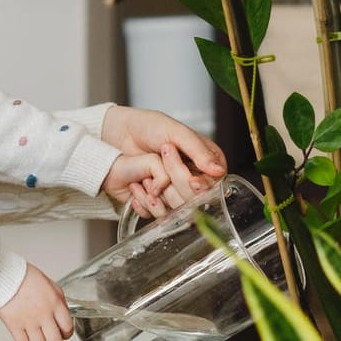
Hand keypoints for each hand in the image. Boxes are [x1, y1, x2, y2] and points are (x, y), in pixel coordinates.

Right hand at [0, 263, 72, 340]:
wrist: (4, 274)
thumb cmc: (25, 277)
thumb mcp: (50, 285)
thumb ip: (59, 302)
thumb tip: (63, 317)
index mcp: (55, 304)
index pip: (68, 329)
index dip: (66, 334)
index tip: (62, 334)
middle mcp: (44, 315)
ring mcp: (29, 322)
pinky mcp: (14, 326)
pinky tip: (25, 339)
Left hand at [101, 106, 227, 213]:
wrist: (121, 134)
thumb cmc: (150, 127)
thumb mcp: (177, 133)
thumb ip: (199, 151)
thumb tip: (218, 171)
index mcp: (205, 162)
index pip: (214, 184)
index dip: (205, 186)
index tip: (193, 181)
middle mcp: (194, 180)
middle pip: (197, 197)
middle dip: (178, 181)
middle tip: (164, 158)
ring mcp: (176, 192)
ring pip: (180, 208)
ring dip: (163, 192)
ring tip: (148, 173)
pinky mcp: (160, 202)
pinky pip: (161, 214)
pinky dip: (150, 203)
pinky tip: (141, 187)